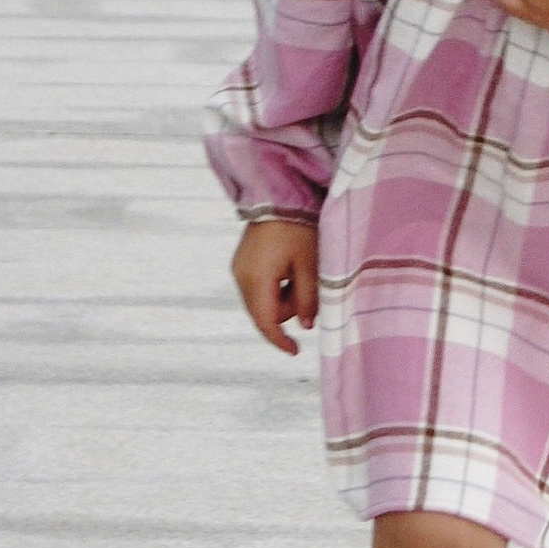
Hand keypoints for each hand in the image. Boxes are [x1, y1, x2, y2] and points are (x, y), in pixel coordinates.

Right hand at [233, 217, 318, 354]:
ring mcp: (238, 270)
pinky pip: (258, 287)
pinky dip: (275, 287)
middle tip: (307, 287)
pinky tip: (288, 268)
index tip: (296, 351)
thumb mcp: (309, 265)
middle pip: (263, 313)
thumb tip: (305, 326)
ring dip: (282, 297)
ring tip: (298, 270)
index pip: (266, 322)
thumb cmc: (298, 228)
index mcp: (257, 280)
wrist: (278, 196)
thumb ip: (308, 298)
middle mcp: (241, 278)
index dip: (280, 340)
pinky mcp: (241, 263)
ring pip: (261, 301)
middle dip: (286, 311)